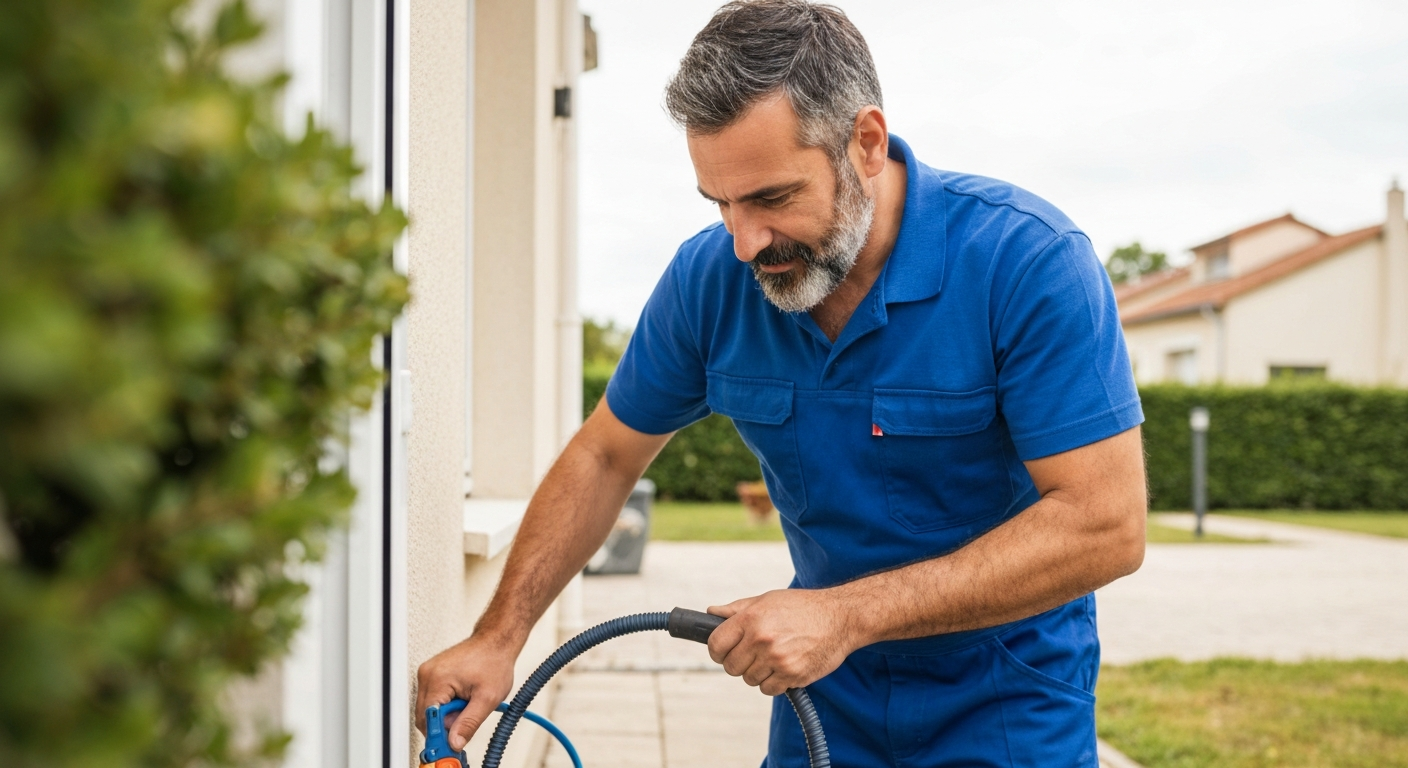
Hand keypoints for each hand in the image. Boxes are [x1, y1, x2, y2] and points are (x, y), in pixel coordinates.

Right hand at [415, 634, 517, 750]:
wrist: (496, 641)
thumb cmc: (494, 662)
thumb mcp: (487, 698)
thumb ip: (469, 723)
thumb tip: (455, 742)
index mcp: (438, 679)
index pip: (427, 718)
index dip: (439, 734)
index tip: (450, 743)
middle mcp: (428, 675)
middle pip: (426, 716)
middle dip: (445, 722)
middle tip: (466, 717)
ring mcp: (428, 673)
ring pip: (430, 709)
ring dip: (447, 713)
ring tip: (467, 702)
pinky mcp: (432, 674)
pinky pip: (433, 699)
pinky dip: (447, 704)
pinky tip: (462, 696)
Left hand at [706, 589, 856, 696]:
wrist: (841, 618)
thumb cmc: (804, 607)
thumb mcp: (768, 600)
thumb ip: (737, 609)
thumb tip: (711, 612)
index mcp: (751, 618)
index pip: (716, 644)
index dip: (717, 650)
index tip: (724, 651)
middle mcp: (762, 639)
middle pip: (731, 666)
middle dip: (738, 662)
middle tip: (752, 654)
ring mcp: (777, 659)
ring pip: (749, 679)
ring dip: (757, 672)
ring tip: (773, 657)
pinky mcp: (792, 675)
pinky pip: (768, 689)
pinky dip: (773, 683)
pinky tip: (783, 667)